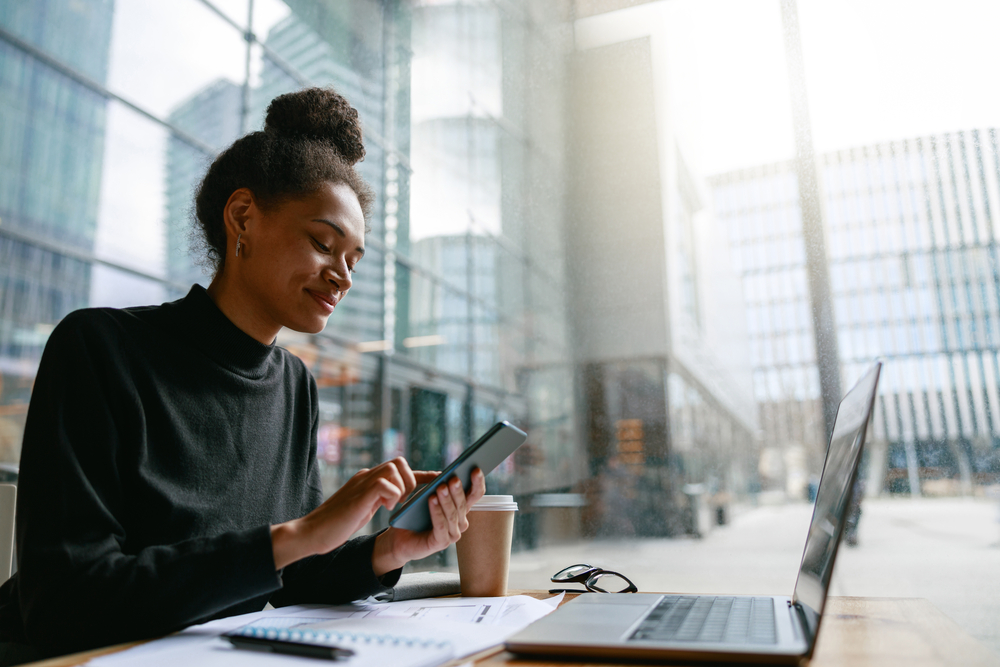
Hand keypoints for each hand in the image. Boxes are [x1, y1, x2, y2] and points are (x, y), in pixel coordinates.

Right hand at [270, 457, 418, 569]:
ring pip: (395, 467)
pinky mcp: (359, 494)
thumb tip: (396, 497)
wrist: (311, 533)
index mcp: (368, 479)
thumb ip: (377, 498)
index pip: (399, 469)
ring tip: (396, 505)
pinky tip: (386, 508)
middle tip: (406, 501)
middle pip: (399, 462)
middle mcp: (366, 476)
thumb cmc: (336, 525)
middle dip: (412, 479)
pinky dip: (392, 495)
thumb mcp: (363, 508)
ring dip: (403, 487)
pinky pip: (385, 483)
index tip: (437, 481)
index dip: (420, 475)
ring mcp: (362, 483)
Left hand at [371, 467, 486, 575]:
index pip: (475, 494)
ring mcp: (452, 534)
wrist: (399, 538)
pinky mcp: (441, 542)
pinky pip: (440, 525)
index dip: (477, 482)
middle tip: (454, 478)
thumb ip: (435, 485)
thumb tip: (442, 474)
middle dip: (458, 490)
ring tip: (441, 487)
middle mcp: (460, 522)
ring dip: (446, 500)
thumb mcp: (426, 495)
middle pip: (463, 504)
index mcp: (460, 508)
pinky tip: (432, 500)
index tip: (475, 469)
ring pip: (452, 514)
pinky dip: (437, 512)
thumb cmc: (414, 515)